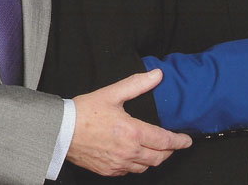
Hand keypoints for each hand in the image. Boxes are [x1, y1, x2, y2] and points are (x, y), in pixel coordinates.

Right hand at [68, 69, 192, 175]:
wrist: (60, 132)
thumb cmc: (85, 112)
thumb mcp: (112, 93)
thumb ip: (137, 84)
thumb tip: (157, 75)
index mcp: (132, 132)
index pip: (164, 141)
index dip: (179, 141)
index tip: (187, 140)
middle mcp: (128, 151)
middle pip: (159, 157)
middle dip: (170, 151)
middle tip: (174, 144)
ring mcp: (118, 164)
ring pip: (145, 167)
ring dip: (155, 159)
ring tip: (157, 150)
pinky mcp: (108, 170)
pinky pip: (129, 171)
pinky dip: (137, 164)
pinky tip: (136, 156)